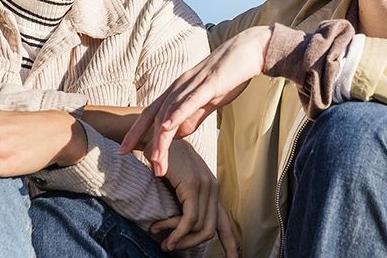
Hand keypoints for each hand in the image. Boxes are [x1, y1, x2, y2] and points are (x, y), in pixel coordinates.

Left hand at [120, 25, 271, 175]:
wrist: (249, 50)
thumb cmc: (229, 75)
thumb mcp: (207, 101)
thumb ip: (191, 117)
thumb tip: (176, 135)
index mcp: (177, 90)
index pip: (149, 114)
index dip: (135, 132)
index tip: (122, 152)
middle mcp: (178, 86)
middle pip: (153, 115)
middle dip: (144, 141)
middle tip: (147, 167)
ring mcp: (192, 84)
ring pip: (169, 113)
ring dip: (160, 138)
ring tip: (156, 160)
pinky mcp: (209, 83)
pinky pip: (189, 101)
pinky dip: (176, 114)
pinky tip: (166, 127)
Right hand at [149, 140, 237, 256]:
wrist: (156, 139)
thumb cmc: (164, 163)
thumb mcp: (178, 185)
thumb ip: (185, 203)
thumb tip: (182, 231)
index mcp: (211, 190)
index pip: (224, 222)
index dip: (230, 243)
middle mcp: (212, 188)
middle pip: (211, 229)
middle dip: (192, 245)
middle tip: (172, 250)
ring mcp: (204, 186)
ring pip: (200, 227)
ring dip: (180, 240)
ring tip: (165, 245)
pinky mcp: (193, 185)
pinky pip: (189, 219)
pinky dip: (177, 232)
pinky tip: (166, 237)